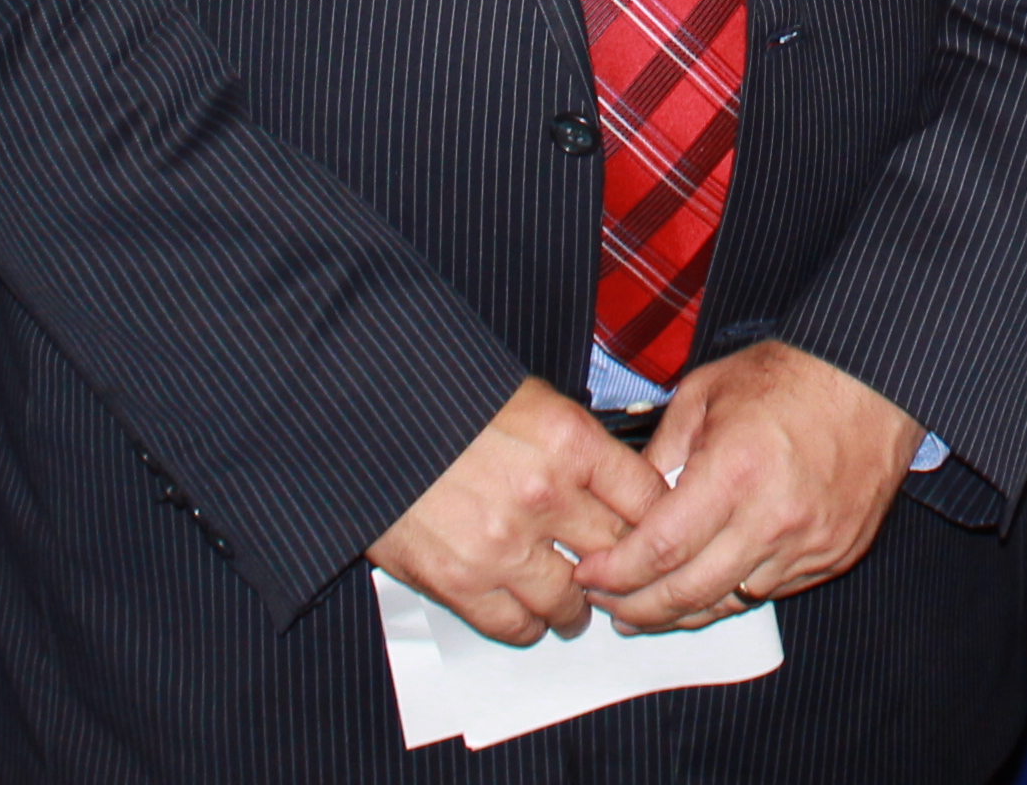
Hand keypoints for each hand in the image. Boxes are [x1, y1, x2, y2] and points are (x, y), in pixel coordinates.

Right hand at [371, 380, 662, 644]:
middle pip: (618, 554)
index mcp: (569, 441)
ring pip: (570, 602)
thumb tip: (619, 485)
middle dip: (621, 567)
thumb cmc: (447, 400)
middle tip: (615, 574)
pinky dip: (527, 624)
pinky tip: (526, 611)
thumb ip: (578, 446)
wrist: (370, 417)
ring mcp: (503, 544)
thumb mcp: (532, 400)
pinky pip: (515, 624)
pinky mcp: (459, 581)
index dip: (656, 521)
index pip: (647, 499)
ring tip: (569, 601)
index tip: (652, 531)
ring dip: (574, 606)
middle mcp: (544, 495)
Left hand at [575, 343, 917, 630]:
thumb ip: (662, 453)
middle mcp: (774, 518)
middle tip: (609, 605)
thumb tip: (630, 506)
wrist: (873, 379)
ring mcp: (809, 543)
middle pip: (691, 592)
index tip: (590, 574)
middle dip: (638, 608)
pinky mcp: (835, 554)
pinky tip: (709, 585)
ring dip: (683, 611)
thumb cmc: (790, 376)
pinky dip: (733, 594)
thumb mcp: (705, 393)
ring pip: (730, 602)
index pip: (660, 549)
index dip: (616, 572)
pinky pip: (771, 591)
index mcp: (735, 472)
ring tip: (649, 607)